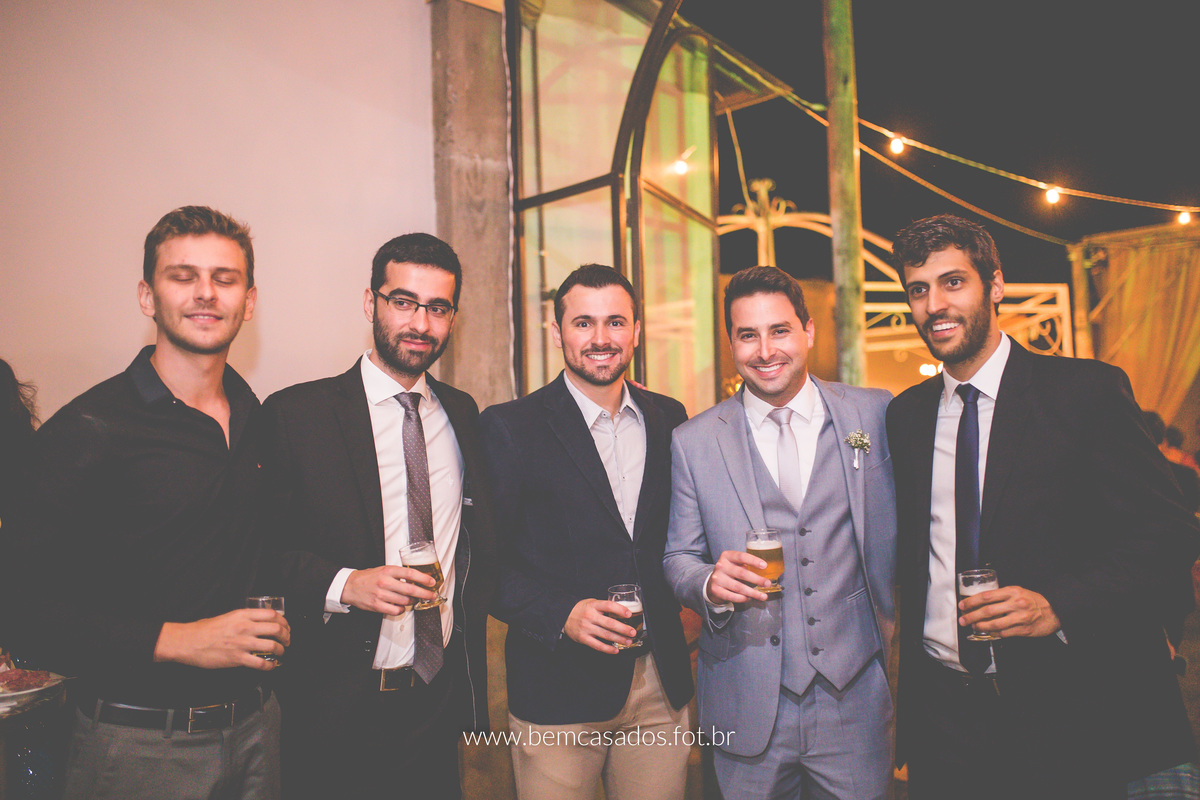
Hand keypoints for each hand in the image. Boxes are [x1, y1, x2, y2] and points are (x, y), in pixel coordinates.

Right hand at [154, 608, 290, 669]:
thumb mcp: (228, 616)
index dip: (283, 620)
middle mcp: (245, 627)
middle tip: (287, 640)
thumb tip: (259, 621)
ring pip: (272, 645)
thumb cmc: (204, 630)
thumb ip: (244, 618)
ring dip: (281, 650)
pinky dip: (269, 666)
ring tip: (281, 652)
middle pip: (276, 628)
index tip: (285, 626)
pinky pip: (260, 663)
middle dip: (286, 635)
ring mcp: (242, 643)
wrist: (189, 641)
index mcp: (243, 615)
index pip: (272, 614)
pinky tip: (271, 666)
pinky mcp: (237, 658)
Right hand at [341, 565, 436, 614]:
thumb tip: (417, 579)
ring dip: (411, 602)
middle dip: (424, 593)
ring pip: (404, 601)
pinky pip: (395, 610)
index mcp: (388, 571)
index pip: (410, 573)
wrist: (350, 586)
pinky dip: (401, 610)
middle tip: (432, 595)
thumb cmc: (369, 577)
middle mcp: (385, 582)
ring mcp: (381, 594)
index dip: (423, 578)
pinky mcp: (377, 606)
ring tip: (412, 600)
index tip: (432, 582)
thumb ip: (398, 574)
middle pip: (410, 590)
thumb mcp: (384, 570)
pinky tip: (401, 606)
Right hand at [564, 598, 637, 654]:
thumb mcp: (591, 602)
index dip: (620, 609)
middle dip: (623, 629)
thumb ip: (604, 607)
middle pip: (610, 623)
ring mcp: (586, 628)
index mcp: (593, 605)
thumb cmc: (580, 609)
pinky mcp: (583, 638)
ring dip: (619, 639)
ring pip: (606, 635)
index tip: (629, 614)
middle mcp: (590, 616)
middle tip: (633, 632)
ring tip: (628, 641)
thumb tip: (621, 612)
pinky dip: (608, 649)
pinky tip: (615, 650)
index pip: (609, 606)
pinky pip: (598, 645)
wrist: (563, 616)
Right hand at [705, 550, 770, 604]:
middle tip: (767, 583)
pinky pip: (732, 596)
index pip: (741, 556)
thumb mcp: (735, 563)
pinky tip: (749, 598)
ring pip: (738, 587)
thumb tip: (766, 572)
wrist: (713, 582)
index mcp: (727, 556)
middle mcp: (721, 566)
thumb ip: (746, 565)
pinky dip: (743, 598)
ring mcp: (717, 578)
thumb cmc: (730, 571)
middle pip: (742, 573)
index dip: (753, 561)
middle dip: (757, 579)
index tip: (764, 566)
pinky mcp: (716, 590)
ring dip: (753, 592)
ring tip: (763, 596)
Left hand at [958, 585, 1060, 637]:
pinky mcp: (1024, 630)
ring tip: (973, 626)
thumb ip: (1001, 595)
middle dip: (972, 616)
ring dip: (981, 626)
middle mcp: (1015, 603)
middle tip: (963, 619)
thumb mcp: (1017, 591)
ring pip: (995, 623)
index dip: (972, 601)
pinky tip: (989, 631)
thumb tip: (981, 601)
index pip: (986, 596)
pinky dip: (995, 632)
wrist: (1054, 610)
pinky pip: (1004, 633)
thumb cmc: (1033, 600)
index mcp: (1012, 591)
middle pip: (988, 610)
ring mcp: (1020, 618)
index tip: (963, 605)